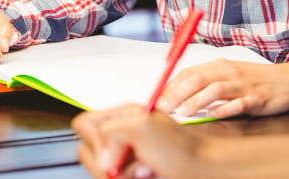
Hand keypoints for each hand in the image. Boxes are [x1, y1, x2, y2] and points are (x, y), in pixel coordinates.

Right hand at [74, 105, 206, 178]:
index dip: (93, 139)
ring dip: (123, 175)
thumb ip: (111, 133)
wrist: (203, 169)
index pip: (85, 124)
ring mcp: (126, 157)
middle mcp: (122, 136)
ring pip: (102, 171)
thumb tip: (102, 156)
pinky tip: (149, 175)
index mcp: (123, 117)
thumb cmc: (183, 148)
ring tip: (146, 170)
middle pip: (89, 152)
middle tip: (130, 161)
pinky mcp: (131, 174)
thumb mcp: (143, 128)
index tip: (111, 149)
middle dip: (109, 163)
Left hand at [157, 59, 288, 117]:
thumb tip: (178, 96)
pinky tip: (215, 115)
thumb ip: (207, 83)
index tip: (158, 99)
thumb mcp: (229, 75)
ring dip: (197, 100)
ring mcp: (243, 85)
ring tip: (183, 112)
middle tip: (164, 108)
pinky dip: (226, 109)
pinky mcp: (256, 99)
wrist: (287, 81)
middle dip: (178, 93)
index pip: (190, 72)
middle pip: (199, 78)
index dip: (172, 85)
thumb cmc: (254, 80)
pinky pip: (239, 103)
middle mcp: (229, 73)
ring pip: (215, 89)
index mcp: (220, 66)